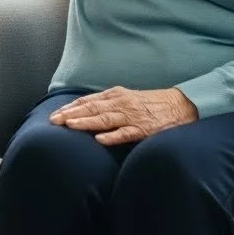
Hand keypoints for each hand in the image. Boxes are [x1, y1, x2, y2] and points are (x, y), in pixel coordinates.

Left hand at [49, 86, 198, 145]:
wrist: (179, 105)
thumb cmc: (150, 103)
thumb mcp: (126, 98)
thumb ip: (107, 103)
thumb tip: (84, 111)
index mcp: (116, 95)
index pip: (88, 101)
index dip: (70, 107)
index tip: (55, 114)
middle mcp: (121, 103)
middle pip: (92, 109)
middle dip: (71, 114)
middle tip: (54, 121)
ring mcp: (132, 116)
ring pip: (105, 119)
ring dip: (86, 122)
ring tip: (70, 126)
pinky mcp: (143, 129)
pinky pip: (126, 133)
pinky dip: (112, 136)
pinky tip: (100, 139)